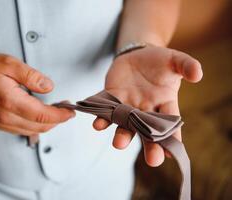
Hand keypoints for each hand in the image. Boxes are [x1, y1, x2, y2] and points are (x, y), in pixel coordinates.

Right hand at [0, 52, 74, 135]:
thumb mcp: (10, 64)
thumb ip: (32, 76)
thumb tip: (49, 87)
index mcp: (9, 101)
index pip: (42, 115)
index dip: (60, 115)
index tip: (71, 111)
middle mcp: (5, 117)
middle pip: (40, 126)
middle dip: (57, 120)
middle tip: (66, 108)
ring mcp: (1, 123)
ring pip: (33, 130)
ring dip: (48, 123)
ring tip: (56, 110)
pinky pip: (23, 130)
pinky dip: (36, 125)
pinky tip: (41, 114)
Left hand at [93, 45, 202, 166]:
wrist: (136, 55)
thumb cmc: (159, 61)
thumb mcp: (175, 60)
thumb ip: (187, 65)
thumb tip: (198, 74)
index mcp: (165, 102)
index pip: (171, 122)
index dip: (173, 137)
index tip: (173, 152)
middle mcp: (146, 109)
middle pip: (148, 131)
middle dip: (150, 146)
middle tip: (153, 160)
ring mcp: (128, 105)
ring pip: (125, 125)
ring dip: (122, 135)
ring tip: (119, 144)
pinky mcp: (112, 98)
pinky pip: (106, 110)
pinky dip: (101, 118)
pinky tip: (98, 125)